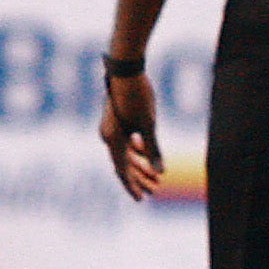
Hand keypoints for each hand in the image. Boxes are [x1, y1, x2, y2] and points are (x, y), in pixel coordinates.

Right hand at [99, 71, 164, 200]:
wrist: (126, 69)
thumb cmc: (138, 95)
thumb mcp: (149, 124)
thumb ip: (153, 148)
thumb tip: (160, 171)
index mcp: (113, 139)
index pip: (122, 170)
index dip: (132, 185)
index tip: (142, 199)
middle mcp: (108, 136)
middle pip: (124, 164)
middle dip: (140, 178)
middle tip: (156, 190)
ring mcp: (111, 129)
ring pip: (126, 154)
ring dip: (141, 165)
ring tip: (157, 178)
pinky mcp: (117, 122)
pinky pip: (126, 142)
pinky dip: (138, 151)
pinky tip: (148, 156)